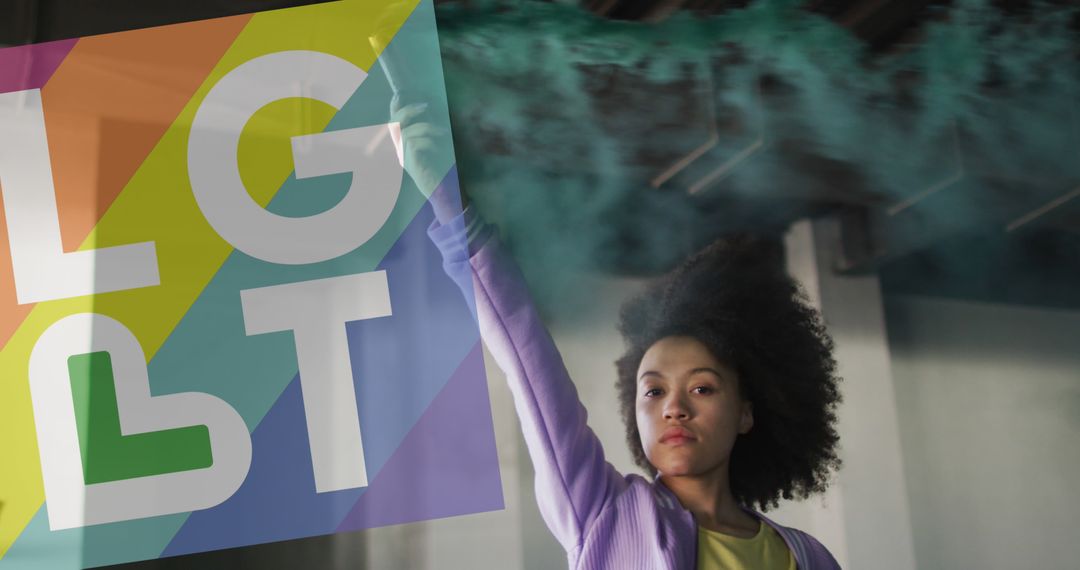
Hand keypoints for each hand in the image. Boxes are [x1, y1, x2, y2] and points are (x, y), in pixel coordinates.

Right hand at [389, 98, 466, 220]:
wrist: (441, 190)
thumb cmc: (440, 167)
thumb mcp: (435, 143)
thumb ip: (429, 130)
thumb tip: (430, 110)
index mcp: (403, 142)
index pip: (393, 121)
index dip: (394, 106)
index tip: (400, 93)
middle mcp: (399, 148)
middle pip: (394, 123)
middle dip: (408, 110)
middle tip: (426, 105)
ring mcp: (402, 156)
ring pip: (407, 132)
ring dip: (427, 128)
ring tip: (443, 132)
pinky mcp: (409, 163)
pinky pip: (414, 143)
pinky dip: (428, 142)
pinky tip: (439, 147)